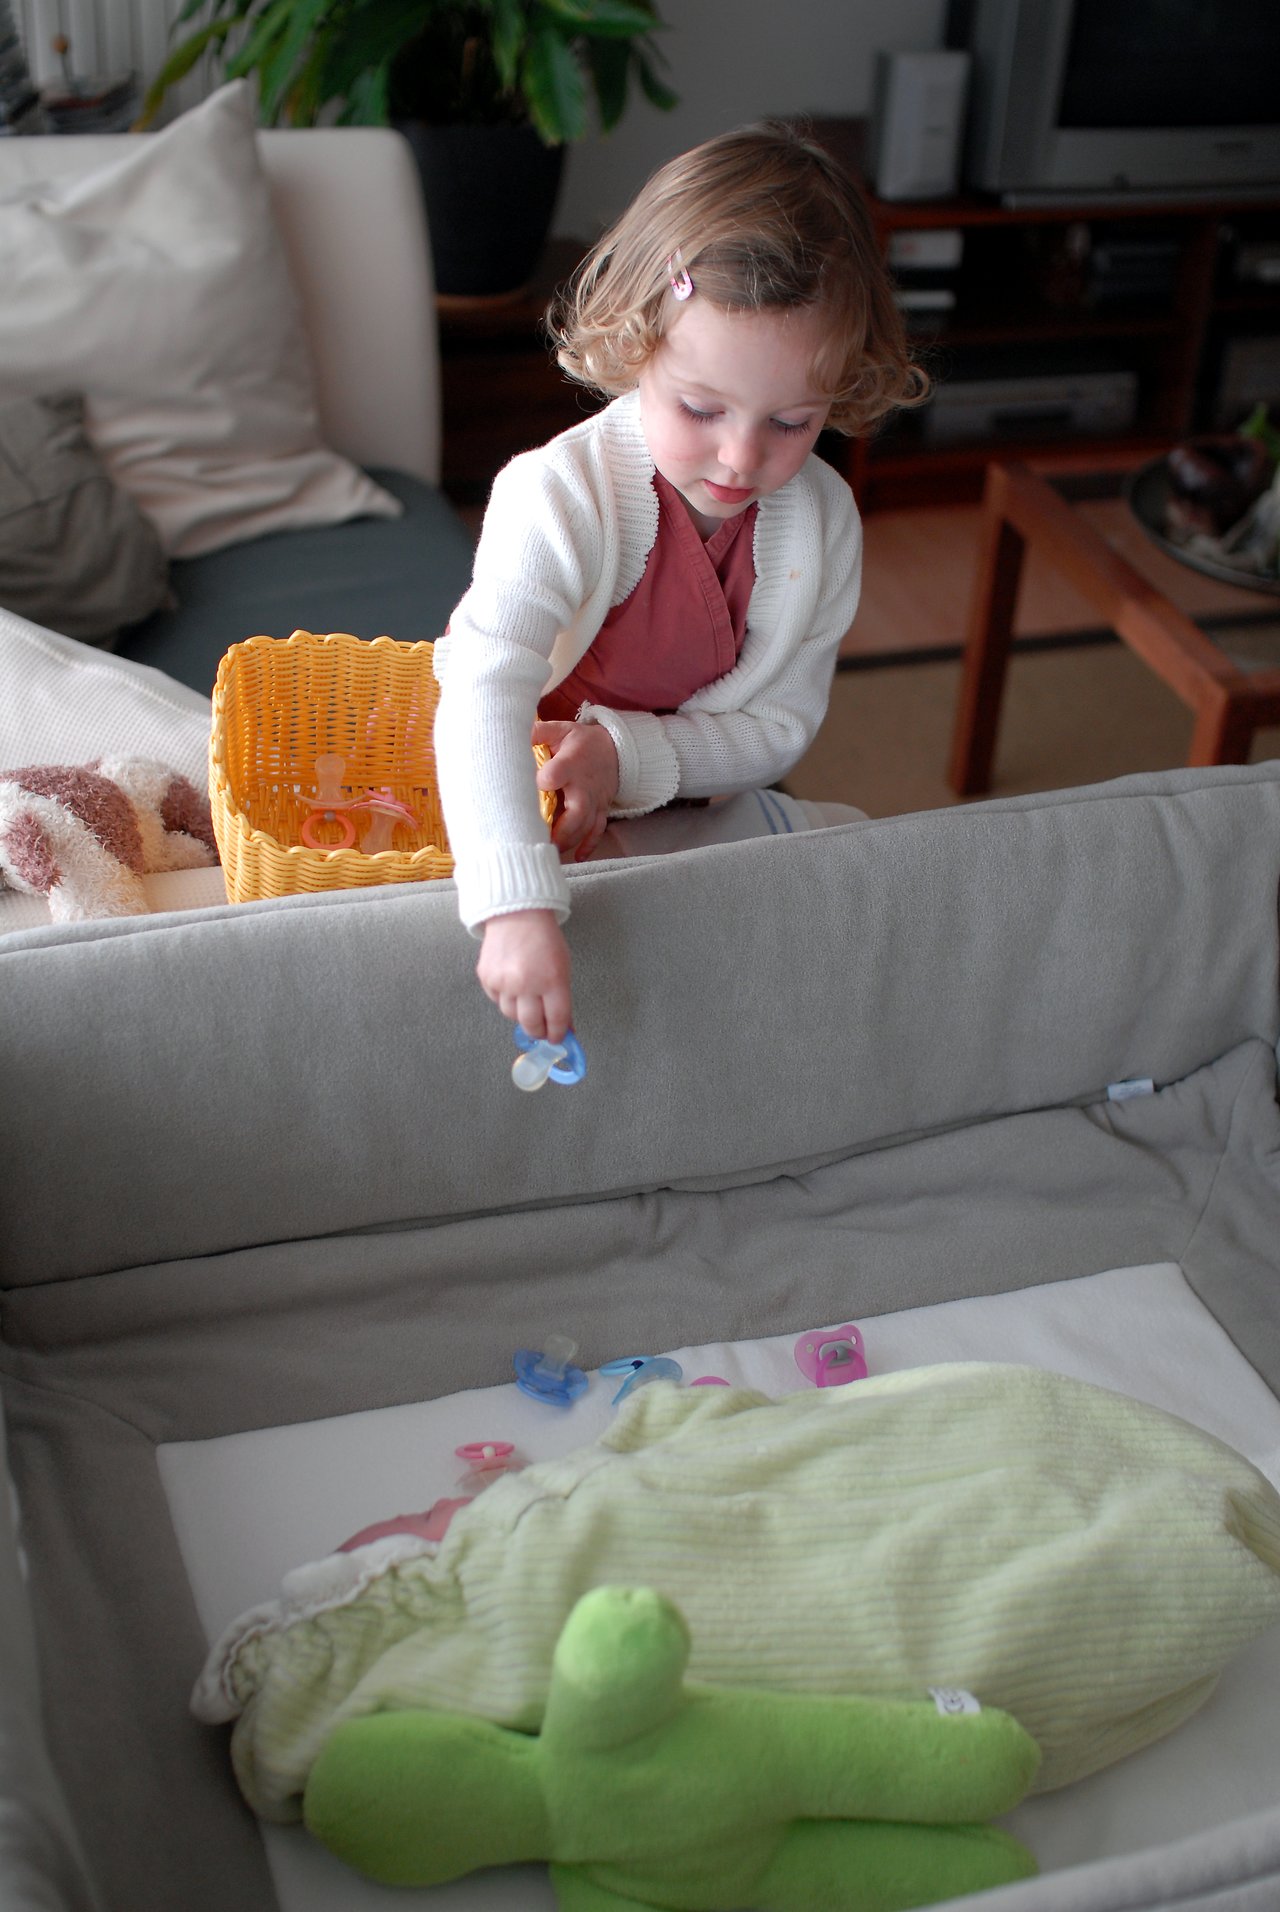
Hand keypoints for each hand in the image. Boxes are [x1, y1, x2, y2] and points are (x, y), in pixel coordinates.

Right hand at [477, 909, 572, 1042]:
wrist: (517, 914)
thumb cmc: (544, 938)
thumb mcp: (563, 967)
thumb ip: (562, 998)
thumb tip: (564, 1026)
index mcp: (552, 980)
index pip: (556, 1020)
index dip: (558, 1033)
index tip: (558, 1037)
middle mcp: (526, 984)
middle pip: (531, 1024)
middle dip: (538, 1031)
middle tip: (542, 1029)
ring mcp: (503, 982)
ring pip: (511, 1015)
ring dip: (521, 1013)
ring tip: (527, 1000)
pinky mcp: (487, 978)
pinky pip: (497, 1000)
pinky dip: (505, 999)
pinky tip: (512, 985)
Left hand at [532, 720, 618, 862]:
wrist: (614, 749)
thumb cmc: (579, 741)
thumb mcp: (559, 730)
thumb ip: (537, 732)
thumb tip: (511, 736)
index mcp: (571, 763)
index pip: (557, 774)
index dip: (544, 782)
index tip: (529, 789)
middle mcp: (585, 785)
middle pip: (577, 812)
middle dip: (561, 830)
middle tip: (540, 840)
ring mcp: (595, 800)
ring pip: (586, 826)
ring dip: (569, 841)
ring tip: (550, 852)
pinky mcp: (601, 810)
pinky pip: (598, 830)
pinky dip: (589, 845)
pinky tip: (577, 857)